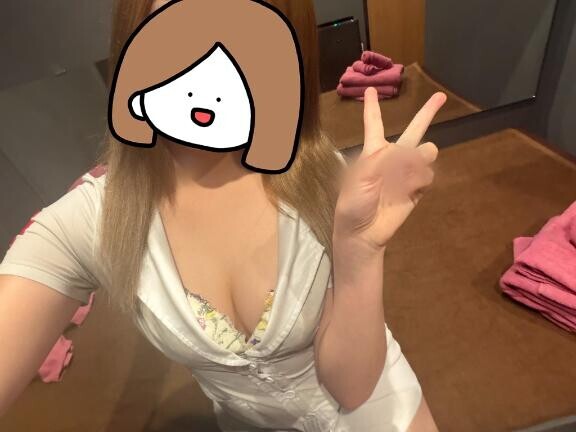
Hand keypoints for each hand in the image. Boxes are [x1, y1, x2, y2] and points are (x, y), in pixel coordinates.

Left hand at [333, 87, 446, 252]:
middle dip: (428, 113)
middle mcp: (392, 158)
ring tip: (404, 175)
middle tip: (441, 96)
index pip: (373, 124)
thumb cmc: (353, 204)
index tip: (371, 89)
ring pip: (425, 153)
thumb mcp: (358, 179)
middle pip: (414, 130)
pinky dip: (419, 181)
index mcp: (372, 152)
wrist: (363, 232)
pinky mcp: (417, 188)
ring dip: (418, 160)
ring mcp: (407, 173)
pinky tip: (407, 191)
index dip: (372, 107)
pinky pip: (428, 175)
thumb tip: (406, 150)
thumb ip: (380, 160)